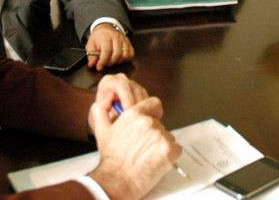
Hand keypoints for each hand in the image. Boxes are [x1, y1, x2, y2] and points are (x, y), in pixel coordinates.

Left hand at [86, 23, 134, 70]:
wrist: (106, 28)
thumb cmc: (98, 38)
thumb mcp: (90, 44)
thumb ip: (91, 55)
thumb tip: (92, 64)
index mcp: (105, 37)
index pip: (107, 50)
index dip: (103, 61)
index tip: (99, 67)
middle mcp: (116, 37)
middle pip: (117, 54)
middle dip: (110, 63)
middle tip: (105, 64)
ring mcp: (124, 40)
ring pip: (125, 56)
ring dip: (118, 62)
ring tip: (111, 60)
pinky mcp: (129, 42)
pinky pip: (131, 54)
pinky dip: (126, 59)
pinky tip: (119, 58)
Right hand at [88, 82, 180, 199]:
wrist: (117, 180)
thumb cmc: (112, 159)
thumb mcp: (102, 130)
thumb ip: (101, 111)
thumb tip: (108, 98)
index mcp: (134, 114)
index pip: (154, 104)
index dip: (153, 113)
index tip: (151, 121)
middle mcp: (149, 122)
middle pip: (160, 124)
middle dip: (154, 134)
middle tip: (143, 147)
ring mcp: (160, 135)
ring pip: (168, 137)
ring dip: (161, 146)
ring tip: (148, 156)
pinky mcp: (169, 149)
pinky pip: (176, 149)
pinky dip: (170, 155)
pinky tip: (157, 161)